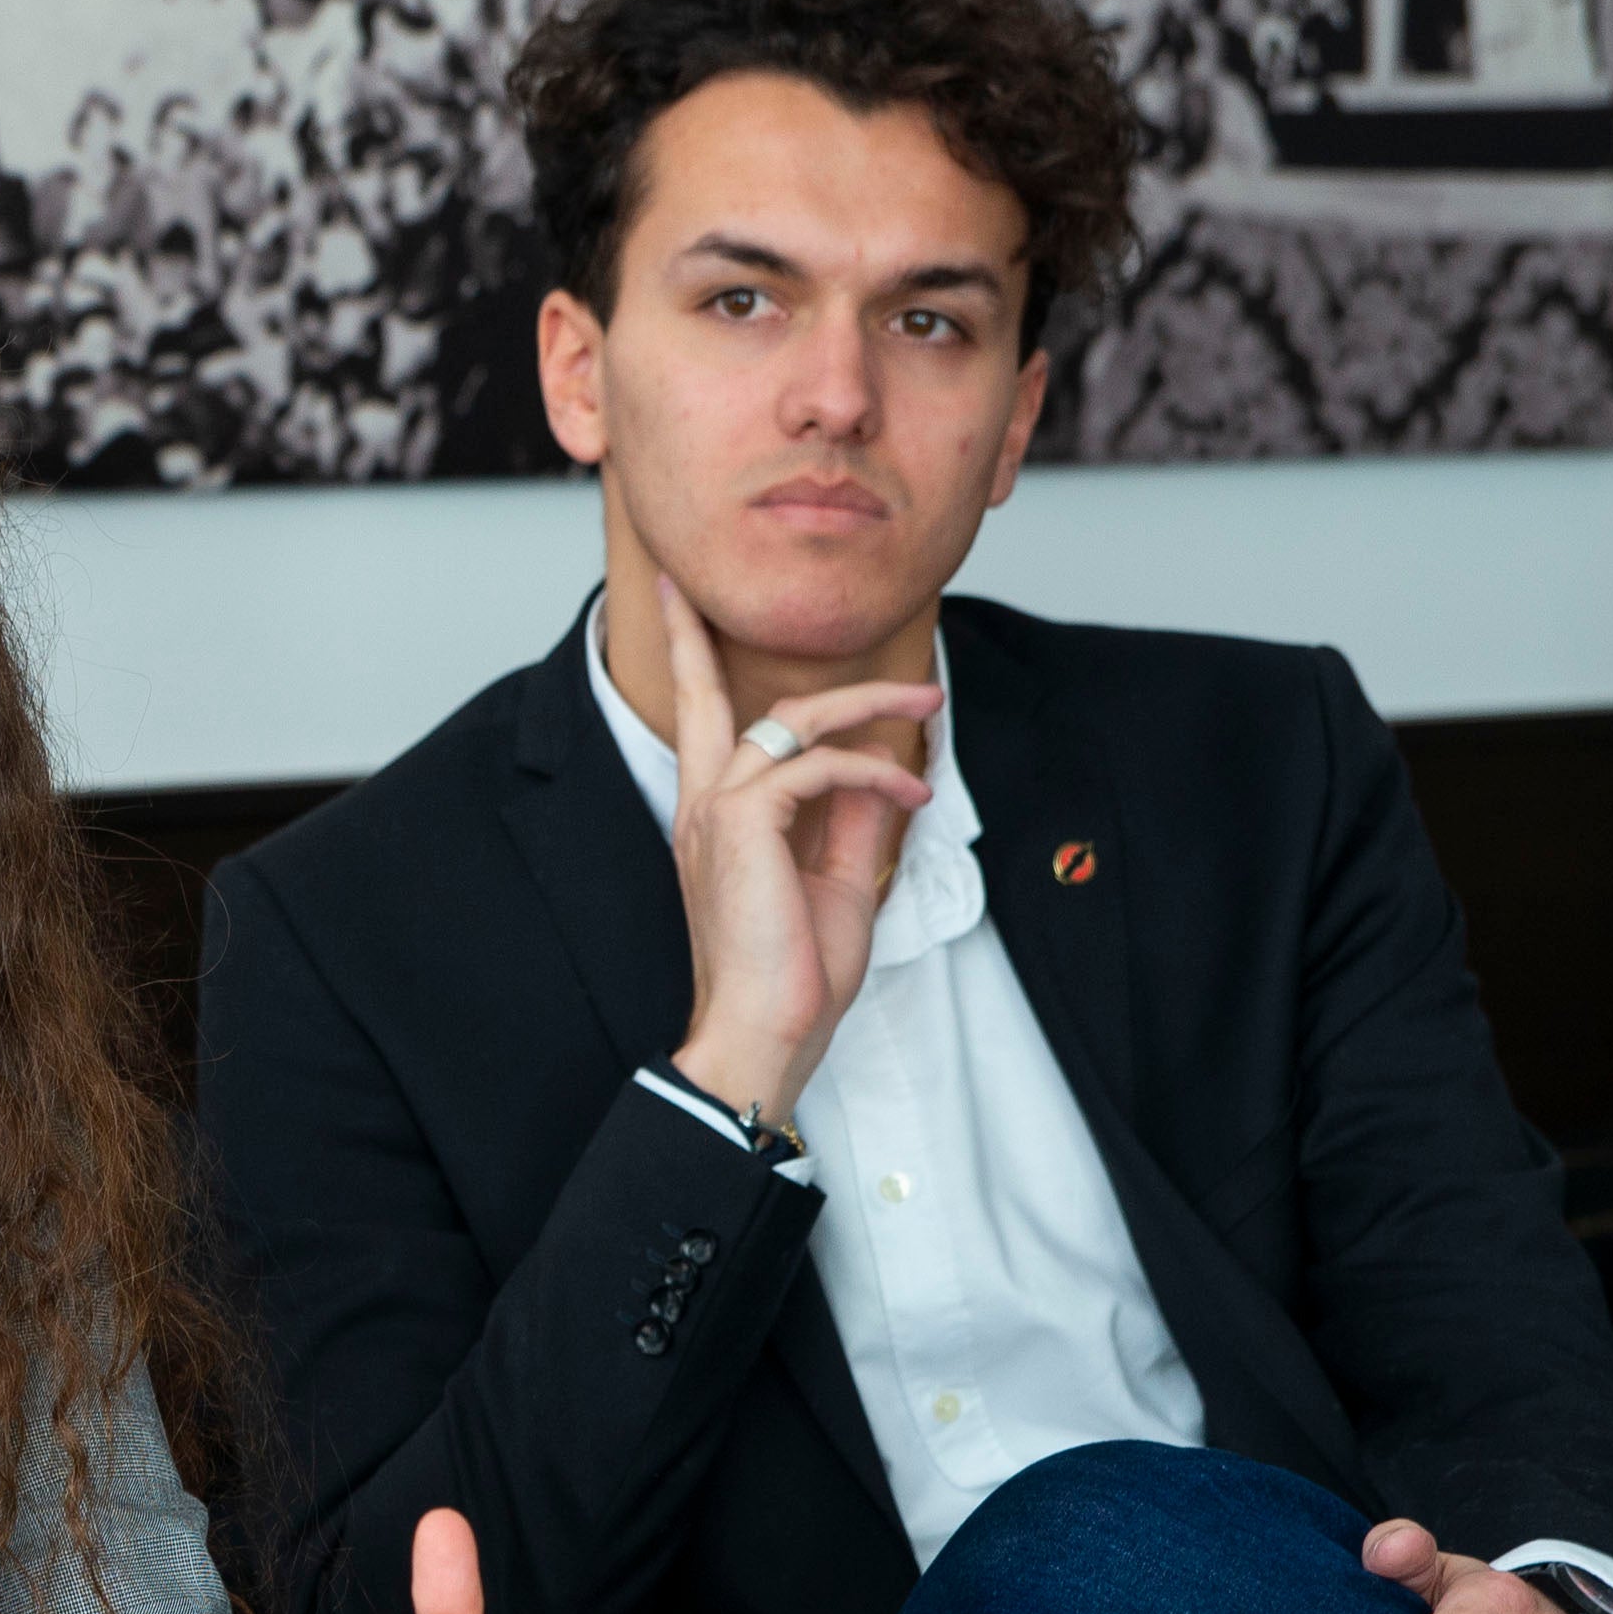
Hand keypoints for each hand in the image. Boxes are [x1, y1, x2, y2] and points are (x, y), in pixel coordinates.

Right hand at [655, 580, 935, 1123]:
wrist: (768, 1033)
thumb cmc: (794, 975)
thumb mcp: (837, 885)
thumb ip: (850, 822)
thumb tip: (879, 770)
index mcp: (715, 821)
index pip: (704, 729)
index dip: (698, 667)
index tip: (685, 614)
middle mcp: (704, 807)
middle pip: (701, 694)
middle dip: (698, 632)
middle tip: (685, 580)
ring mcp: (717, 812)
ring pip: (790, 719)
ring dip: (866, 702)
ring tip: (927, 702)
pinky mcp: (744, 822)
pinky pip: (820, 766)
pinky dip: (874, 770)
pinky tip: (912, 790)